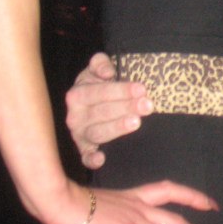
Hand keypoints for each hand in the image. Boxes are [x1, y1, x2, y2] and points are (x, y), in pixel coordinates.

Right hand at [52, 181, 218, 223]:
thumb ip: (116, 211)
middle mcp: (141, 206)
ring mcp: (135, 220)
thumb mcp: (102, 203)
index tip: (212, 205)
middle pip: (180, 222)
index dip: (194, 197)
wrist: (60, 201)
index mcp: (136, 196)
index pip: (172, 190)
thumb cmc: (72, 201)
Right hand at [64, 52, 152, 168]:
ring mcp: (79, 135)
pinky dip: (91, 160)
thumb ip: (100, 63)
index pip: (98, 92)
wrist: (90, 106)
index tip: (141, 89)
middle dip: (126, 107)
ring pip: (97, 133)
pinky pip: (85, 158)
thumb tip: (107, 71)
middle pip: (101, 112)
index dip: (120, 90)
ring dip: (117, 128)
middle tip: (147, 105)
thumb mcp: (96, 70)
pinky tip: (102, 159)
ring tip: (136, 122)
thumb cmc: (97, 86)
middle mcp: (75, 116)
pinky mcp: (84, 150)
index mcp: (77, 95)